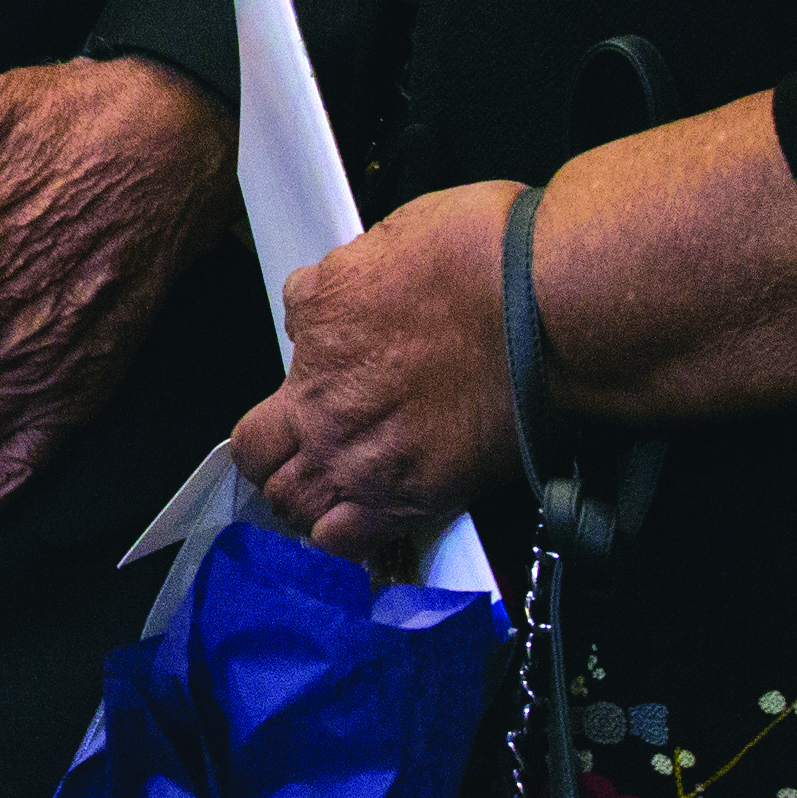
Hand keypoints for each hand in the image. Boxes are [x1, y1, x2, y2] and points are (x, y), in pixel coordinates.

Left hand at [229, 183, 526, 565]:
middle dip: (281, 475)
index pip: (254, 426)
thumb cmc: (472, 261)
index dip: (265, 434)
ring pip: (307, 518)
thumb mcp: (368, 251)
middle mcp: (329, 420)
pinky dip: (354, 544)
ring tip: (337, 499)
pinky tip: (368, 527)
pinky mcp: (424, 496)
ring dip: (314, 511)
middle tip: (306, 466)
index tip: (284, 430)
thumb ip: (324, 298)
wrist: (542, 302)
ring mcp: (371, 466)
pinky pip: (359, 546)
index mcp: (312, 351)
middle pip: (270, 479)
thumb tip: (307, 314)